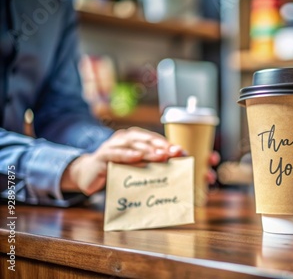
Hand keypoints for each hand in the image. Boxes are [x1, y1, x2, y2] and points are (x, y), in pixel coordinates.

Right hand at [61, 127, 182, 194]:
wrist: (88, 176)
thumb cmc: (117, 170)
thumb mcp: (136, 166)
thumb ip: (152, 164)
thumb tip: (177, 167)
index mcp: (134, 138)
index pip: (154, 140)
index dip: (168, 145)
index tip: (182, 152)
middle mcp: (124, 139)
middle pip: (145, 140)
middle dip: (162, 147)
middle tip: (174, 153)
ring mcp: (112, 146)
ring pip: (132, 145)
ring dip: (148, 150)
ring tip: (161, 156)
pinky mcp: (101, 157)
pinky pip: (115, 155)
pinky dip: (127, 155)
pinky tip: (137, 157)